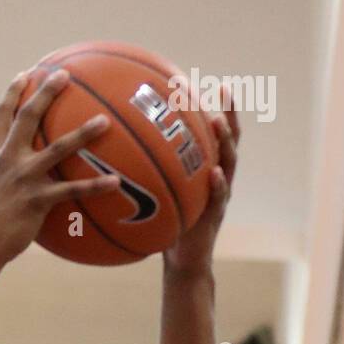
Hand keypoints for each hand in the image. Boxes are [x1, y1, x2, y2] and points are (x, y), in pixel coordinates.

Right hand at [0, 69, 119, 267]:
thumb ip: (0, 174)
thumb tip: (14, 173)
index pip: (3, 116)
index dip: (14, 92)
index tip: (26, 74)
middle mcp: (8, 160)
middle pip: (29, 117)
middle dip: (45, 93)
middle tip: (64, 75)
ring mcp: (24, 179)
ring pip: (58, 149)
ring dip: (82, 133)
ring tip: (104, 122)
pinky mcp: (37, 200)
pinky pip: (72, 190)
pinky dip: (95, 186)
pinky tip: (115, 181)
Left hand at [164, 84, 239, 274]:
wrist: (183, 262)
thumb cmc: (167, 226)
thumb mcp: (157, 196)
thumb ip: (146, 175)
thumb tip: (115, 152)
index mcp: (205, 169)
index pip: (211, 133)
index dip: (211, 108)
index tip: (205, 81)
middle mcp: (217, 177)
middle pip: (228, 140)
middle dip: (227, 115)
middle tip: (223, 90)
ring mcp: (219, 196)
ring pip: (228, 164)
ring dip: (224, 142)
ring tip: (217, 122)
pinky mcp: (214, 217)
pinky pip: (218, 198)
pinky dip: (217, 185)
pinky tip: (214, 173)